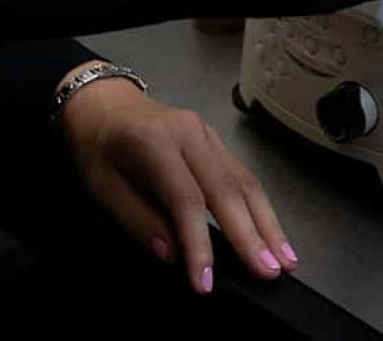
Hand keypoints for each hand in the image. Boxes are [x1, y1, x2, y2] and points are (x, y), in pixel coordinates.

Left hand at [56, 65, 295, 294]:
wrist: (103, 101)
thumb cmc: (97, 145)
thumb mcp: (101, 187)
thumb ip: (137, 219)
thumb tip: (172, 254)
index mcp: (154, 143)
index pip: (186, 200)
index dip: (200, 245)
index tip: (206, 282)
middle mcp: (189, 134)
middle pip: (227, 190)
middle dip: (251, 235)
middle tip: (268, 272)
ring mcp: (207, 134)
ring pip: (245, 182)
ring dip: (268, 223)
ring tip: (285, 259)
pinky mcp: (216, 141)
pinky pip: (243, 175)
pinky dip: (261, 207)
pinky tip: (273, 232)